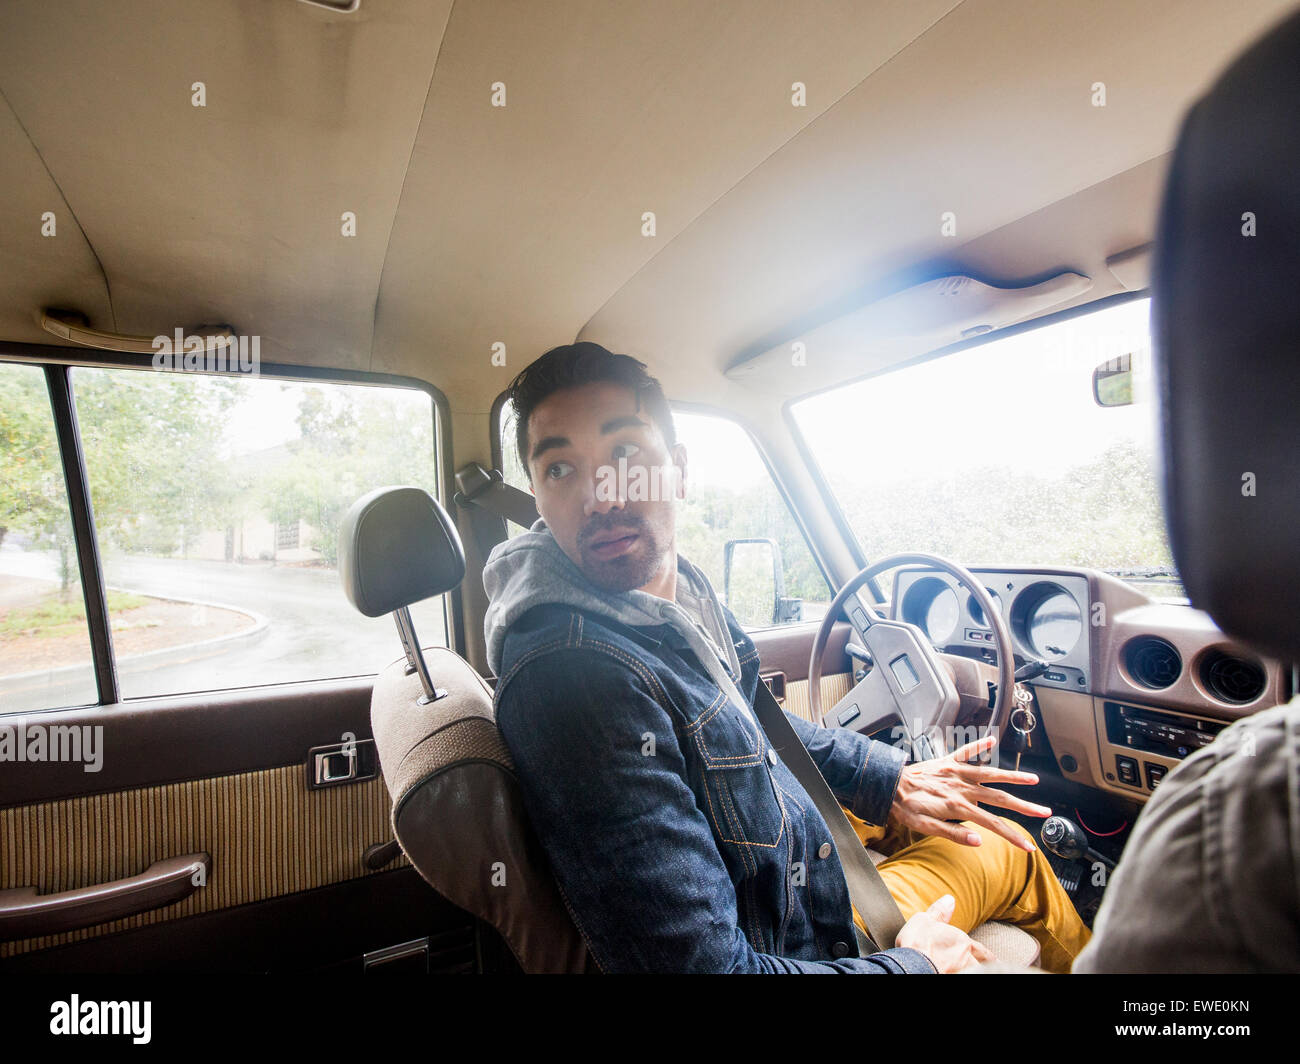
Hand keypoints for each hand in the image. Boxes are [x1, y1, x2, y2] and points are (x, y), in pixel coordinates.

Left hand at [890, 734, 1049, 850]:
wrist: (888, 784)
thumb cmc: (906, 808)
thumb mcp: (926, 828)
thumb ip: (954, 834)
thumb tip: (980, 842)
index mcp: (959, 807)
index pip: (993, 824)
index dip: (1012, 837)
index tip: (1028, 847)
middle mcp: (962, 788)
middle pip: (1000, 799)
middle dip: (1024, 807)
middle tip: (1045, 812)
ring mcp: (956, 773)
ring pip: (991, 774)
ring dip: (1013, 777)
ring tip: (1033, 779)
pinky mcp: (947, 761)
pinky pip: (965, 752)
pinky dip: (978, 745)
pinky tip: (991, 740)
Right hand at [895, 894, 993, 972]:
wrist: (913, 965)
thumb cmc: (918, 942)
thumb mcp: (925, 920)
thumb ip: (940, 912)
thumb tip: (950, 899)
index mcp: (962, 942)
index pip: (979, 949)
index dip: (987, 954)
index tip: (994, 958)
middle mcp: (966, 959)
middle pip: (981, 964)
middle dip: (986, 965)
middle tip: (993, 967)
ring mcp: (962, 972)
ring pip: (975, 971)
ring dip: (977, 971)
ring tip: (979, 972)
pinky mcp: (953, 979)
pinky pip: (961, 976)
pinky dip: (962, 975)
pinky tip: (959, 976)